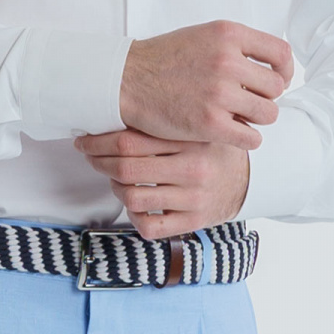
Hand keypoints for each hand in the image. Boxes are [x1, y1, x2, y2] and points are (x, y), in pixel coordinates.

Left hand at [73, 131, 249, 236]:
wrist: (249, 179)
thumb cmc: (212, 148)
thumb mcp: (197, 125)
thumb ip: (165, 120)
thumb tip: (114, 106)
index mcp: (192, 140)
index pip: (129, 141)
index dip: (98, 142)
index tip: (85, 140)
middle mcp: (193, 170)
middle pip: (126, 169)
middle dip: (99, 163)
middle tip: (91, 156)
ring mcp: (194, 199)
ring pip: (132, 199)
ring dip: (115, 188)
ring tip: (116, 179)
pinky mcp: (194, 222)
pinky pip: (150, 226)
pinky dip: (135, 217)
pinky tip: (137, 204)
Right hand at [117, 20, 292, 147]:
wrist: (126, 80)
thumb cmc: (163, 59)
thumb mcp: (203, 35)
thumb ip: (236, 45)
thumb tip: (271, 64)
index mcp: (228, 35)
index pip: (281, 54)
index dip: (285, 71)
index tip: (278, 81)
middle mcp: (227, 61)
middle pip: (276, 88)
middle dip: (266, 98)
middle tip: (250, 103)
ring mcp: (219, 93)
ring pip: (267, 114)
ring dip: (257, 119)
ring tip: (239, 118)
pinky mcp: (210, 123)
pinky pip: (251, 138)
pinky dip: (247, 139)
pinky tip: (234, 134)